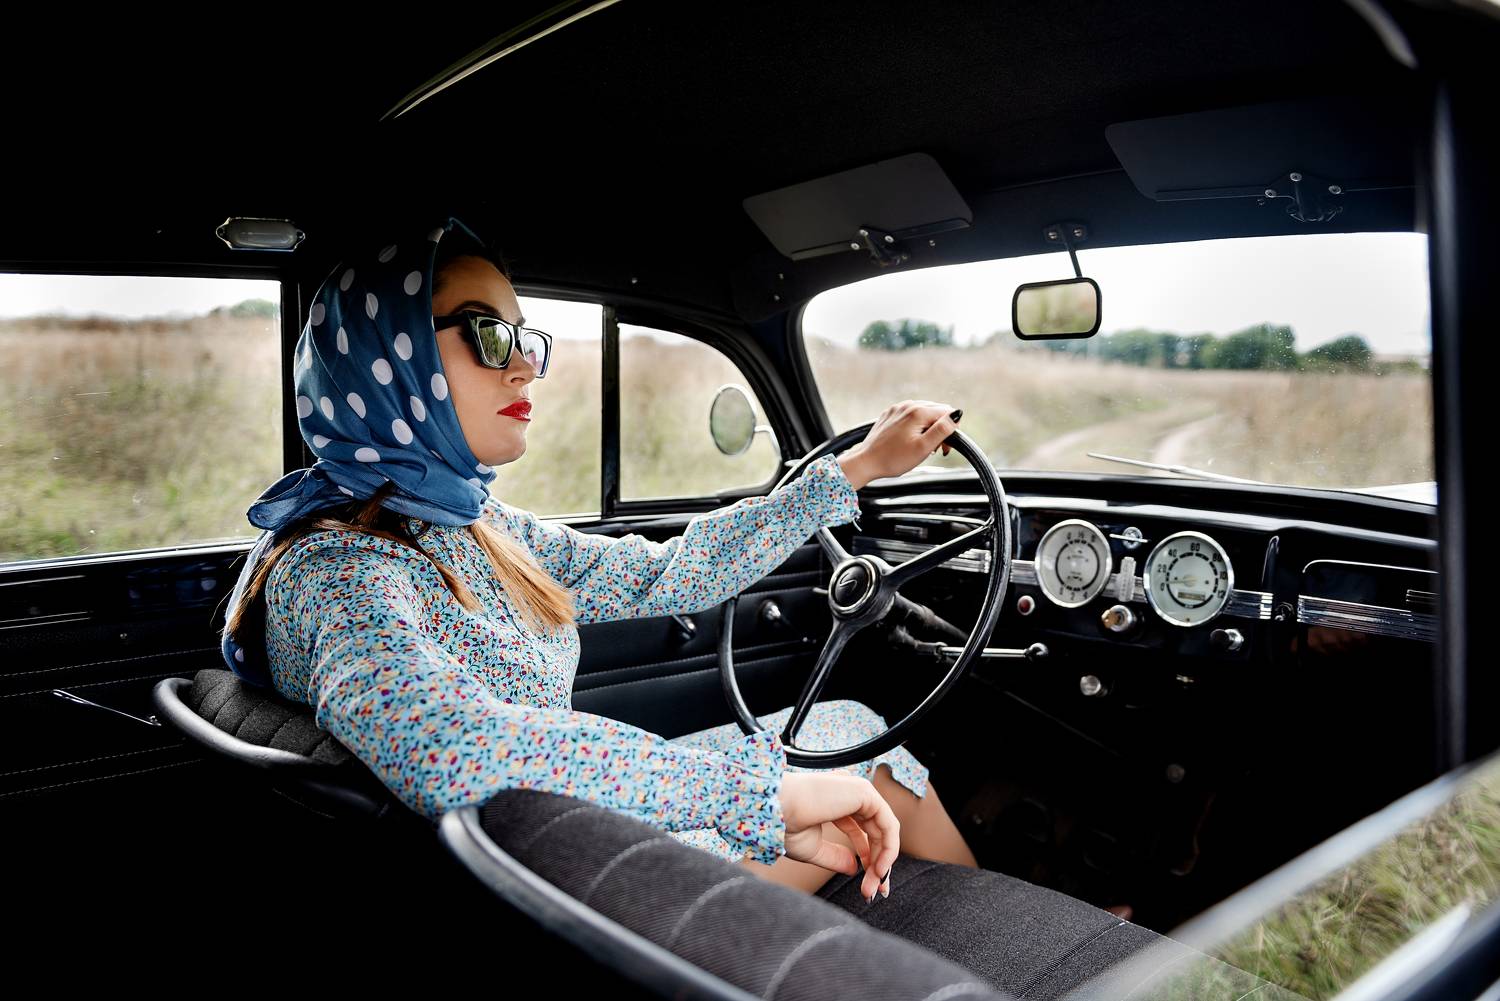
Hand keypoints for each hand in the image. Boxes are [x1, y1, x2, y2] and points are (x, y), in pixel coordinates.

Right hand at [778, 771, 899, 901]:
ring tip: (874, 885)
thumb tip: (854, 868)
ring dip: (883, 861)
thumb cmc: (784, 827)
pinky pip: (889, 824)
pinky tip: (878, 869)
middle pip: (875, 833)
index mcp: (836, 803)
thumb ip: (836, 857)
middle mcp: (849, 794)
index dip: (868, 860)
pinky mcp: (865, 792)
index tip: (869, 887)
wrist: (774, 813)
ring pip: (884, 830)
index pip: (861, 832)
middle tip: (874, 892)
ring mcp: (858, 791)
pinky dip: (889, 848)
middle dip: (877, 864)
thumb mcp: (813, 849)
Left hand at [836, 400, 962, 489]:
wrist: (866, 462)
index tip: (944, 448)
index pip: (947, 412)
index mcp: (918, 411)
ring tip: (921, 446)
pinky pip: (910, 416)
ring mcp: (897, 409)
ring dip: (928, 428)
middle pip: (936, 411)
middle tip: (934, 450)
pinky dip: (915, 426)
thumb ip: (942, 430)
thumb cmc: (894, 459)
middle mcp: (908, 405)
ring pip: (924, 413)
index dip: (951, 430)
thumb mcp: (923, 448)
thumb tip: (957, 414)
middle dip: (940, 429)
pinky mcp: (890, 415)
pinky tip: (910, 441)